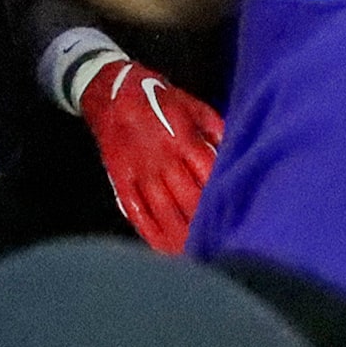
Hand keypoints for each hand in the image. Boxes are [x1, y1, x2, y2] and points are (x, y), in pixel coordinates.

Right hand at [76, 59, 222, 253]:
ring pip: (163, 210)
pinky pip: (136, 210)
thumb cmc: (157, 97)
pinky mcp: (121, 179)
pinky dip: (148, 231)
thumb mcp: (192, 103)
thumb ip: (215, 127)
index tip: (236, 217)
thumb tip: (235, 150)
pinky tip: (161, 247)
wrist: (110, 90)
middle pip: (187, 198)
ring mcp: (140, 171)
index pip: (208, 175)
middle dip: (203, 223)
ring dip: (179, 234)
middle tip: (219, 246)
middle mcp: (162, 159)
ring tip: (194, 256)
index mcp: (184, 138)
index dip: (221, 197)